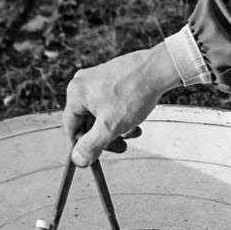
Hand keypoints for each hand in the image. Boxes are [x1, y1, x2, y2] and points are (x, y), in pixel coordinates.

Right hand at [63, 42, 180, 166]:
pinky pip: (111, 102)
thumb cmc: (134, 94)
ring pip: (102, 113)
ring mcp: (98, 78)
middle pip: (88, 121)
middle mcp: (83, 83)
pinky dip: (122, 114)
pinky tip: (137, 119)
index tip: (96, 157)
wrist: (159, 69)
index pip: (71, 127)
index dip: (83, 146)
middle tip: (122, 147)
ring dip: (117, 127)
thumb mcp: (110, 127)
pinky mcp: (113, 77)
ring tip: (135, 132)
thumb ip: (92, 145)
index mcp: (76, 93)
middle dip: (105, 136)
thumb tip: (78, 160)